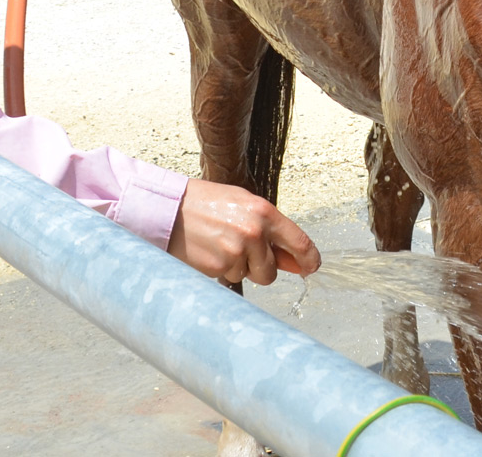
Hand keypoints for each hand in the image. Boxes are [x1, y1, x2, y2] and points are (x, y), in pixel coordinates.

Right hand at [167, 178, 320, 284]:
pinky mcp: (217, 267)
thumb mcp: (244, 204)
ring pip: (249, 276)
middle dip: (261, 267)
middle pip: (272, 271)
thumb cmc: (207, 203)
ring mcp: (235, 252)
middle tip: (241, 249)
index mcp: (264, 212)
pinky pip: (229, 278)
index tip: (311, 267)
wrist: (170, 208)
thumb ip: (271, 229)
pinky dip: (221, 269)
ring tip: (220, 244)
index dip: (309, 259)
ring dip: (239, 267)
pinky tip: (209, 251)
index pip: (299, 242)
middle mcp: (253, 233)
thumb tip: (293, 260)